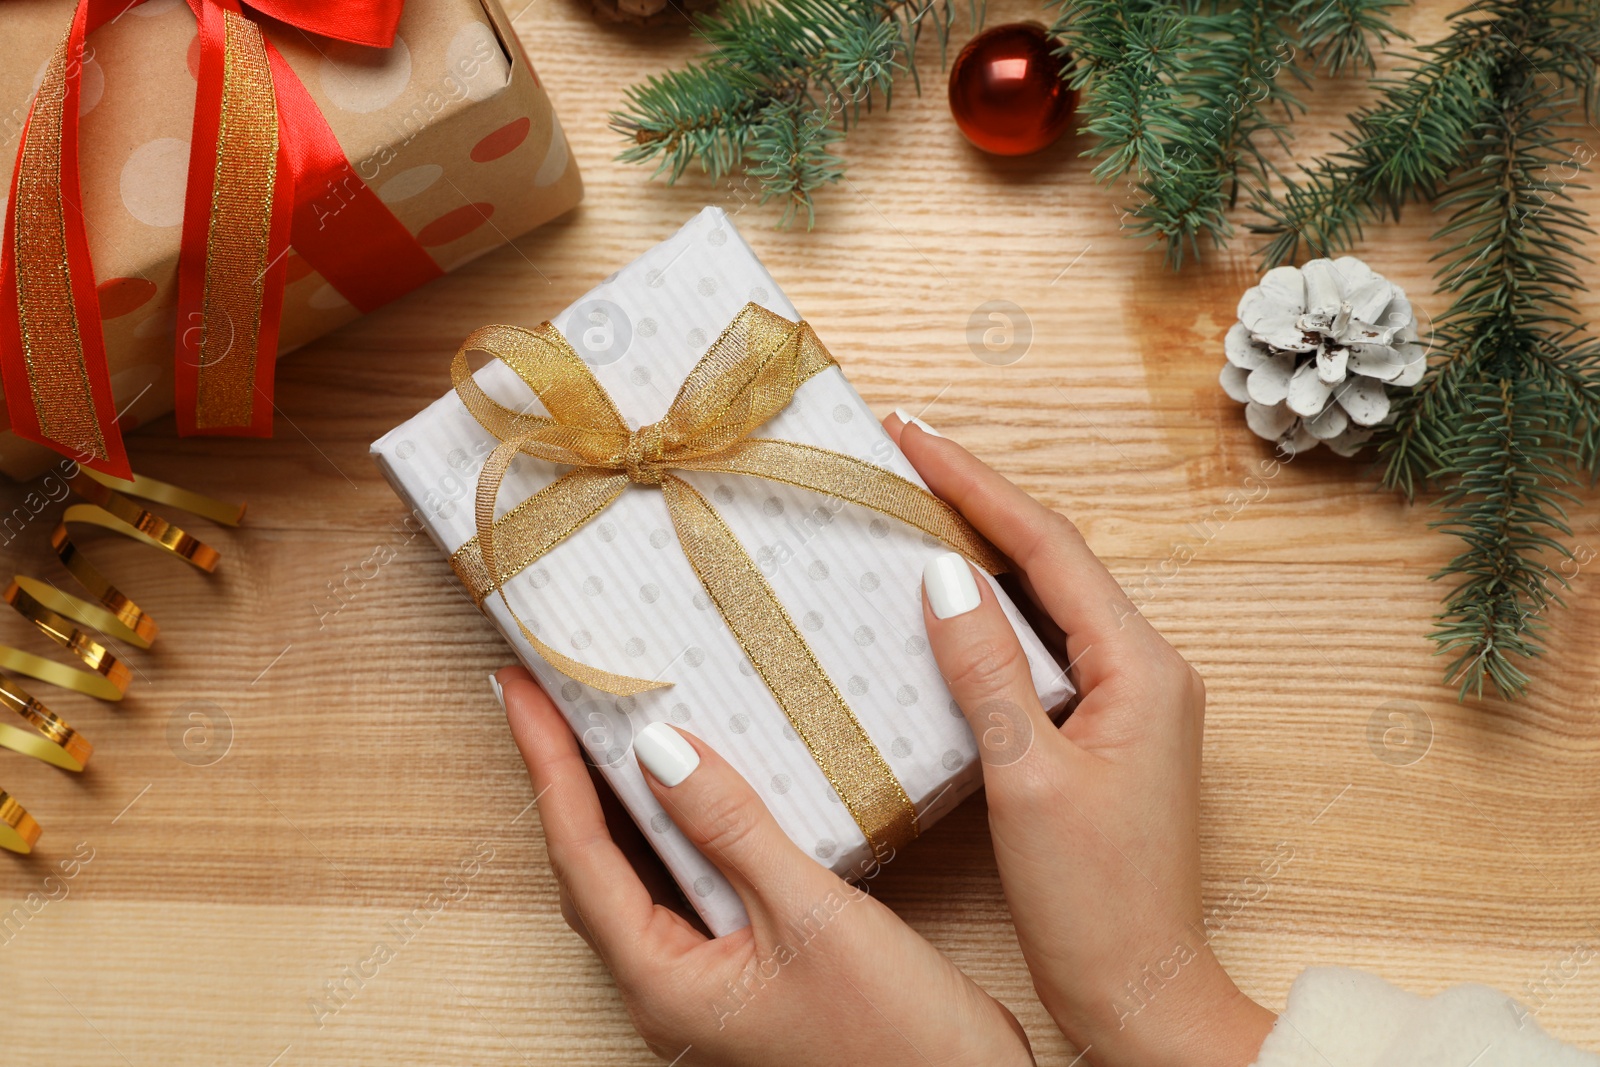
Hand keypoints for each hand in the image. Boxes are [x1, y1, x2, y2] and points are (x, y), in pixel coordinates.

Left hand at [496, 665, 1036, 1066]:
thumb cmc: (895, 1041)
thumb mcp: (814, 916)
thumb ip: (734, 830)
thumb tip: (658, 750)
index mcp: (663, 981)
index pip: (580, 852)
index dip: (547, 764)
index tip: (523, 690)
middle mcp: (668, 984)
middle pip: (590, 863)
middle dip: (563, 775)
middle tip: (546, 693)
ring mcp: (705, 978)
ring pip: (636, 873)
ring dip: (614, 797)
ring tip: (596, 722)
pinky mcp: (745, 968)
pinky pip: (686, 883)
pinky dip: (673, 826)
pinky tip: (692, 787)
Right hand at [884, 413, 1276, 1066]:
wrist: (1138, 988)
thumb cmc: (1093, 900)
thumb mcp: (1027, 778)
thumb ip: (987, 670)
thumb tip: (944, 573)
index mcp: (1141, 668)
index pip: (1047, 547)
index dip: (975, 485)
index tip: (913, 437)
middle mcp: (1146, 668)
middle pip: (1051, 558)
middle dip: (978, 500)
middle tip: (904, 454)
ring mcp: (1127, 698)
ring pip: (1046, 597)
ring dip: (984, 549)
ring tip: (915, 502)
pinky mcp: (1102, 728)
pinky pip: (1042, 645)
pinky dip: (991, 612)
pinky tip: (945, 600)